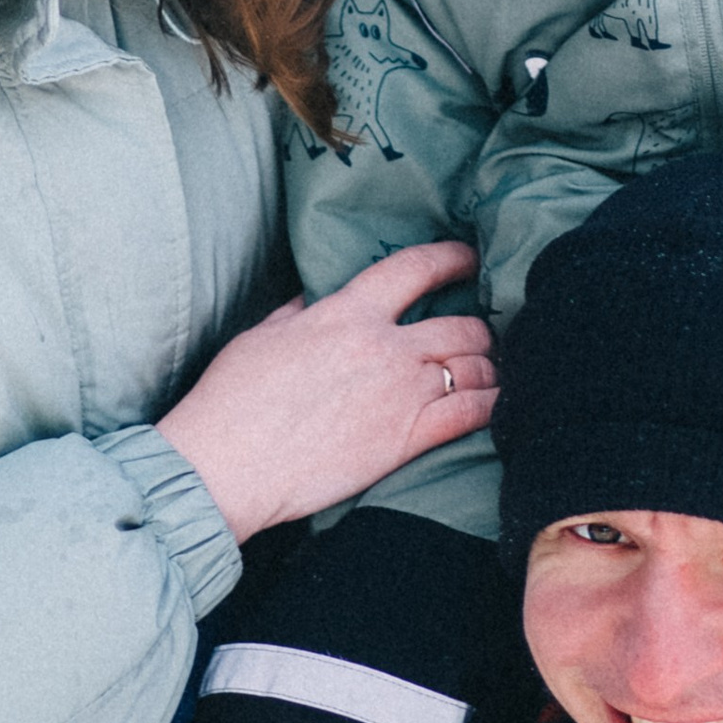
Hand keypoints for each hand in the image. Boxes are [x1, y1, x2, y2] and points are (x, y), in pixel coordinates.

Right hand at [158, 240, 496, 542]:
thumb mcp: (263, 334)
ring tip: (490, 373)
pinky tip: (496, 405)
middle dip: (481, 329)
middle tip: (484, 336)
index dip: (451, 258)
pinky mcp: (407, 440)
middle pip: (462, 325)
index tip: (468, 257)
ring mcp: (401, 393)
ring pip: (475, 367)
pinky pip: (472, 414)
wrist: (226, 465)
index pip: (415, 269)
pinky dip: (491, 406)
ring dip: (489, 369)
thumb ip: (299, 310)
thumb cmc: (232, 400)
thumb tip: (313, 296)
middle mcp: (384, 346)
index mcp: (347, 312)